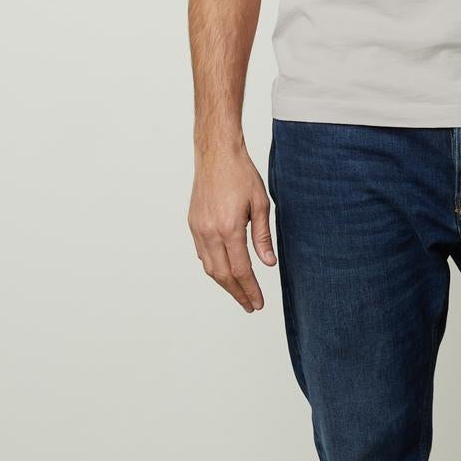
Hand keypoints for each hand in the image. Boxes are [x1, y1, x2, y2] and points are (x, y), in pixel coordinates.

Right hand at [188, 142, 276, 311]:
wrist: (216, 154)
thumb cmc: (241, 174)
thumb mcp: (260, 204)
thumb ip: (263, 236)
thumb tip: (268, 263)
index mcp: (229, 228)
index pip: (241, 270)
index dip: (250, 289)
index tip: (258, 303)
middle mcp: (209, 232)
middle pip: (223, 274)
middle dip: (237, 293)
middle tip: (250, 306)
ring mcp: (198, 228)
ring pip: (209, 267)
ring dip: (224, 283)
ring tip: (239, 293)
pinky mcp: (193, 223)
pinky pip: (202, 253)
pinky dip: (213, 266)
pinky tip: (225, 270)